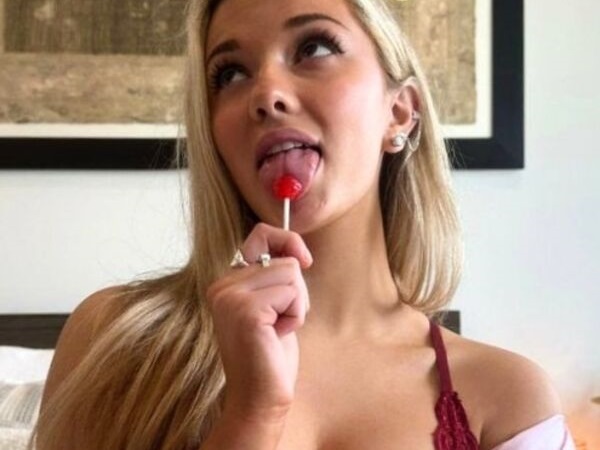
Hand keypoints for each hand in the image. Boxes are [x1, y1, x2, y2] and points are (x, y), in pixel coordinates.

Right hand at [207, 223, 311, 423]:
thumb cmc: (270, 354)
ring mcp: (231, 297)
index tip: (304, 260)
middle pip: (285, 260)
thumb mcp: (273, 305)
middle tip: (279, 322)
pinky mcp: (246, 311)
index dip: (287, 240)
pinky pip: (292, 294)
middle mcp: (222, 286)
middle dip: (297, 292)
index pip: (260, 234)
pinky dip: (295, 317)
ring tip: (277, 330)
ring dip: (296, 306)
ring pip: (291, 274)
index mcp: (226, 282)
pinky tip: (276, 337)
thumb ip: (275, 275)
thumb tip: (295, 250)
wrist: (260, 398)